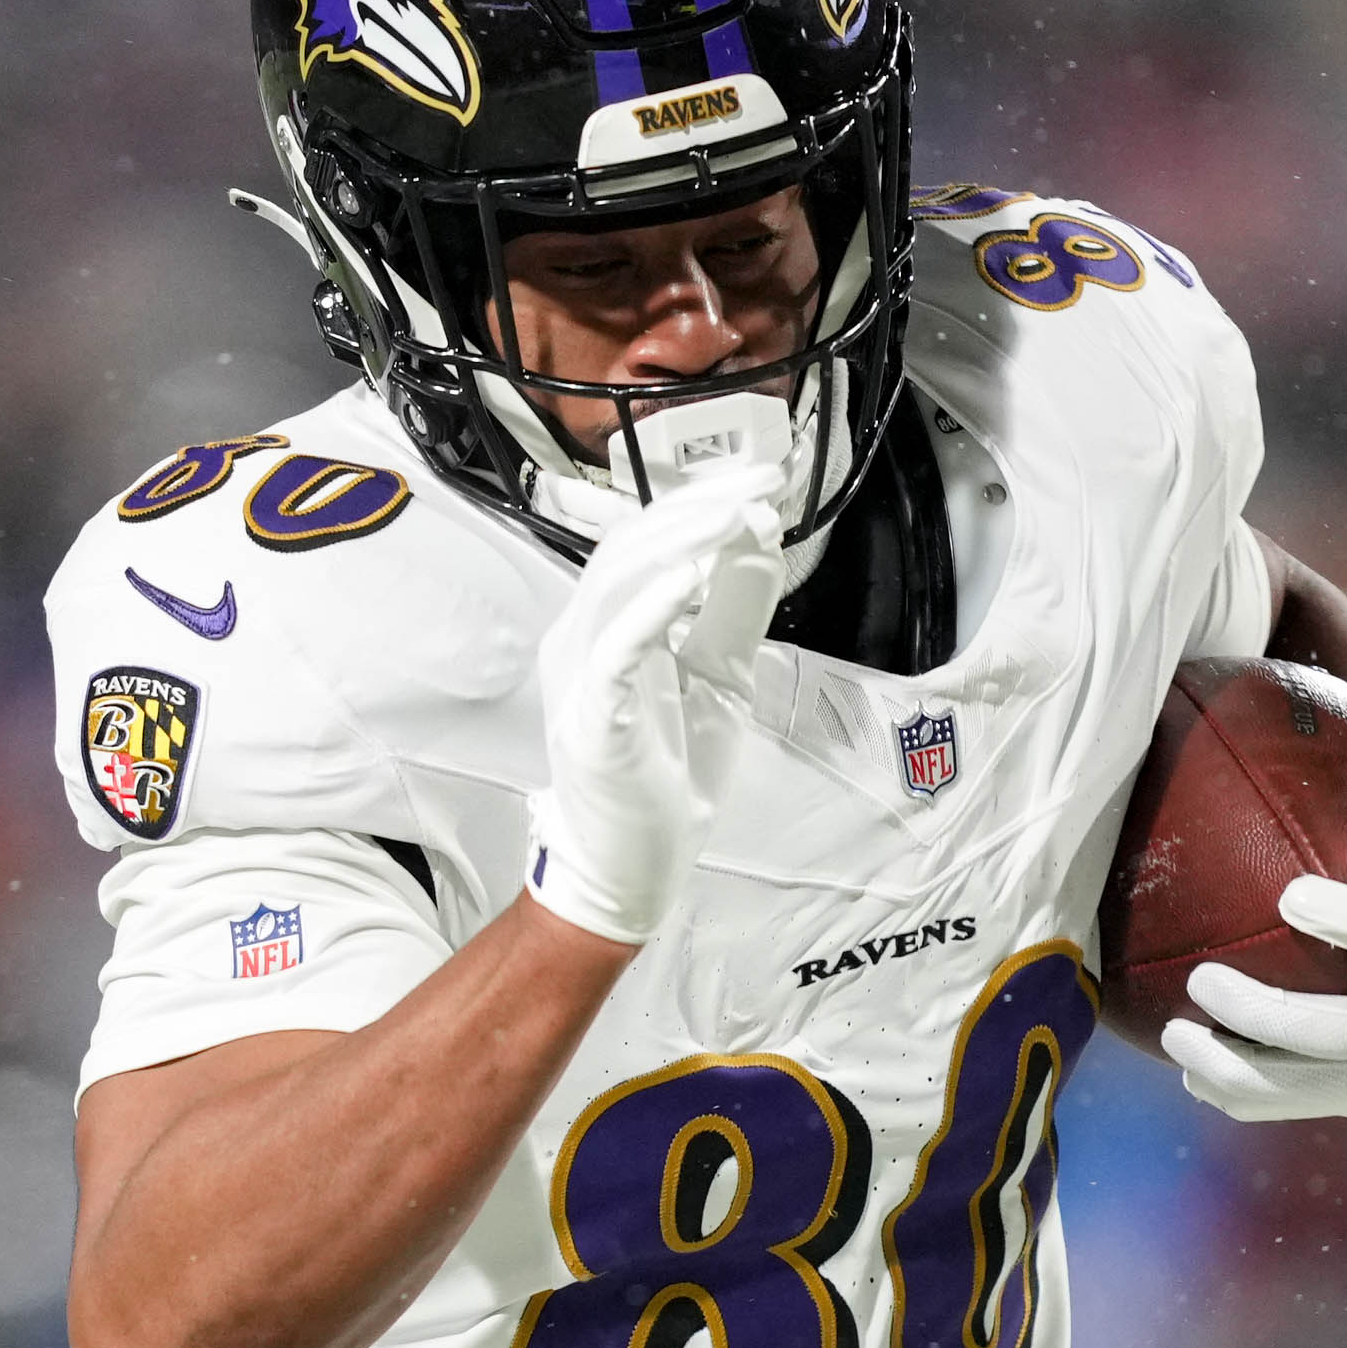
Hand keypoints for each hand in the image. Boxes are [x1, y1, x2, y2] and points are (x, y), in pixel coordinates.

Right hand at [520, 471, 803, 946]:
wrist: (632, 868)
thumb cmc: (664, 777)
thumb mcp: (719, 676)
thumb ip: (734, 611)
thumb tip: (760, 539)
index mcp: (610, 626)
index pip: (646, 541)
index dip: (702, 501)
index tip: (765, 479)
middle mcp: (583, 640)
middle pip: (629, 545)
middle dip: (699, 506)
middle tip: (763, 482)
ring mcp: (581, 678)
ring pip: (617, 581)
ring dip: (682, 541)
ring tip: (736, 515)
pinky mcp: (592, 719)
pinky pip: (616, 651)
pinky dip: (652, 608)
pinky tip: (691, 577)